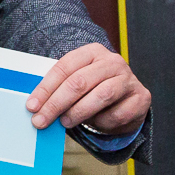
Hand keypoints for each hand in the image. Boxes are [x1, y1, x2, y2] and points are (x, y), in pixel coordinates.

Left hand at [27, 42, 150, 134]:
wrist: (127, 99)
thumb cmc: (94, 89)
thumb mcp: (77, 81)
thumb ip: (59, 88)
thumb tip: (35, 105)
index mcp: (92, 51)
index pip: (64, 67)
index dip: (45, 88)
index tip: (32, 106)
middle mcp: (113, 62)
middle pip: (79, 82)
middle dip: (56, 104)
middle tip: (41, 121)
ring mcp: (129, 79)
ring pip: (101, 96)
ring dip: (78, 112)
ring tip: (64, 122)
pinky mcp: (141, 98)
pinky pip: (117, 114)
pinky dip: (102, 122)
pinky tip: (94, 123)